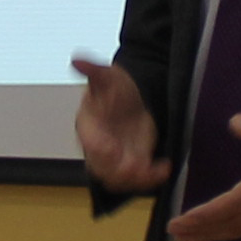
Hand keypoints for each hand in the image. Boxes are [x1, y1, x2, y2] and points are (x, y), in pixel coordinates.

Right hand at [69, 56, 168, 193]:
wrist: (132, 98)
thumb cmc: (115, 88)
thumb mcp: (107, 75)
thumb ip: (93, 70)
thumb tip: (77, 60)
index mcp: (88, 126)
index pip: (89, 141)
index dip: (98, 147)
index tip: (111, 148)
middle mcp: (99, 147)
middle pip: (101, 168)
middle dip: (118, 171)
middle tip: (136, 166)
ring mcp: (116, 159)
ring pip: (119, 180)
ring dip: (135, 179)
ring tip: (153, 169)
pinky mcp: (133, 163)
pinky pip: (138, 180)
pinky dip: (152, 178)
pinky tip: (164, 166)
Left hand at [167, 104, 240, 240]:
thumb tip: (234, 124)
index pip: (234, 202)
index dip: (207, 214)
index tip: (182, 218)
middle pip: (234, 223)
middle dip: (202, 229)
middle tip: (173, 231)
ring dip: (213, 234)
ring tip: (187, 235)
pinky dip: (230, 231)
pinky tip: (216, 229)